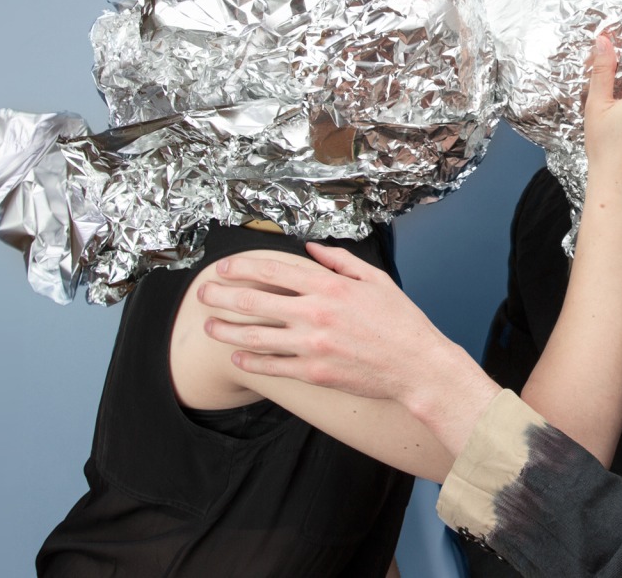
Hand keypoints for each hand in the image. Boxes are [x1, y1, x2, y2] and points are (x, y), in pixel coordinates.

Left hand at [198, 245, 487, 411]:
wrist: (418, 366)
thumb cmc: (401, 322)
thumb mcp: (376, 280)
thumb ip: (340, 262)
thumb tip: (311, 248)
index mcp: (329, 286)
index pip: (273, 270)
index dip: (242, 267)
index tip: (223, 267)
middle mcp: (315, 313)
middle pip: (254, 301)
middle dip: (222, 296)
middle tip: (203, 294)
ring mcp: (312, 345)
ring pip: (256, 337)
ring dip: (227, 331)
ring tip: (209, 328)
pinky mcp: (314, 372)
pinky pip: (273, 366)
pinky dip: (251, 363)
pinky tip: (237, 359)